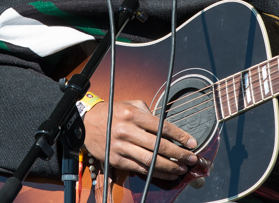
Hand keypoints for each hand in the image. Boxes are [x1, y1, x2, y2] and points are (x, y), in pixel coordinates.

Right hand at [82, 99, 204, 179]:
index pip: (162, 127)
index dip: (179, 135)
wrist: (86, 123)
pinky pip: (139, 168)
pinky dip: (155, 172)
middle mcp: (127, 131)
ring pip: (150, 160)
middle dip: (179, 154)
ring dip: (169, 166)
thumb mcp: (131, 105)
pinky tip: (167, 173)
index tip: (192, 142)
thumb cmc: (112, 112)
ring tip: (182, 169)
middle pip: (158, 146)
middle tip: (192, 158)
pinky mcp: (116, 160)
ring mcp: (121, 147)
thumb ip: (149, 113)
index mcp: (133, 115)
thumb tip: (166, 127)